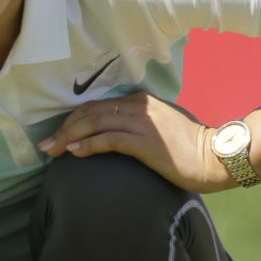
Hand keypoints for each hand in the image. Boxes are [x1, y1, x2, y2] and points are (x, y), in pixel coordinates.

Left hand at [39, 93, 216, 192]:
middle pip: (90, 112)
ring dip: (68, 136)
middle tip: (46, 144)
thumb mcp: (163, 128)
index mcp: (142, 101)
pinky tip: (73, 152)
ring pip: (94, 123)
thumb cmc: (190, 149)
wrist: (214, 159)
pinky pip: (107, 139)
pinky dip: (87, 144)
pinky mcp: (144, 141)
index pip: (97, 105)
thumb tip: (119, 135)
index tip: (59, 134)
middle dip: (64, 127)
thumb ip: (141, 126)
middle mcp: (139, 107)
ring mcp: (142, 122)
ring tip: (52, 150)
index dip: (74, 119)